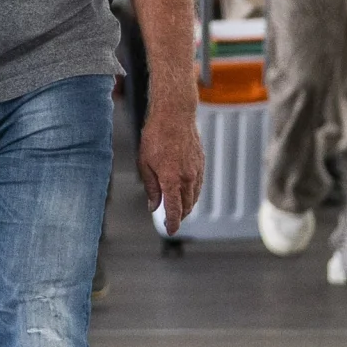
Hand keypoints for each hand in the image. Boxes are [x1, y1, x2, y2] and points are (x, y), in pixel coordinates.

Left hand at [136, 98, 203, 233]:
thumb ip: (151, 188)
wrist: (175, 115)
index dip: (173, 223)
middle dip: (179, 216)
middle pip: (186, 206)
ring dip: (187, 206)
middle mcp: (187, 178)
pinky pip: (198, 185)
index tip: (170, 231)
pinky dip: (193, 193)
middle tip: (171, 221)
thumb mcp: (145, 163)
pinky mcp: (201, 163)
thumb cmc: (156, 137)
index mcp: (171, 179)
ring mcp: (196, 170)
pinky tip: (186, 193)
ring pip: (194, 197)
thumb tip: (153, 206)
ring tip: (179, 210)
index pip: (174, 210)